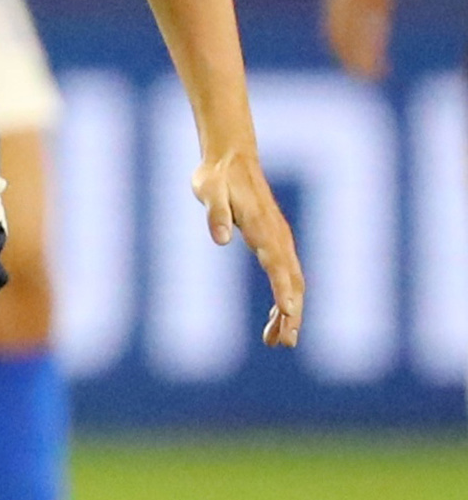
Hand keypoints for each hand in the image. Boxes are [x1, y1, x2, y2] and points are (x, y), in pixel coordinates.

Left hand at [194, 143, 303, 348]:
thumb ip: (215, 215)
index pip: (278, 266)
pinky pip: (285, 275)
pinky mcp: (276, 241)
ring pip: (292, 283)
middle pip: (292, 282)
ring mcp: (280, 240)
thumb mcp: (208, 191)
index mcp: (263, 229)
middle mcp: (278, 237)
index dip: (284, 292)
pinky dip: (284, 298)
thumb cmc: (216, 176)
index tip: (288, 315)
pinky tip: (274, 318)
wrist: (231, 158)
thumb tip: (220, 240)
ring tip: (278, 341)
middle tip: (284, 342)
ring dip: (288, 312)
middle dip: (291, 313)